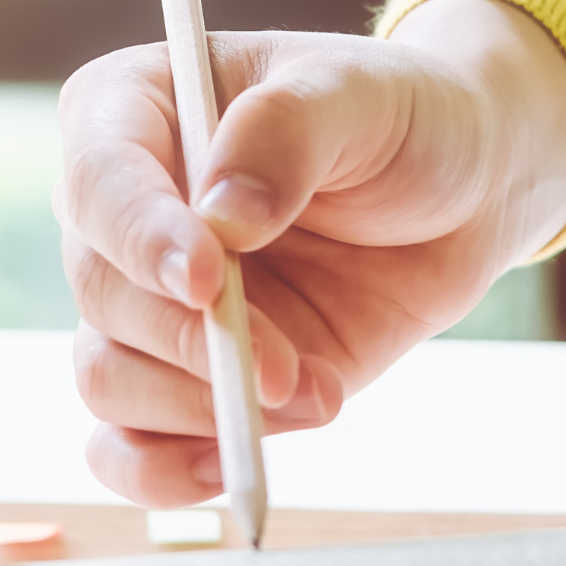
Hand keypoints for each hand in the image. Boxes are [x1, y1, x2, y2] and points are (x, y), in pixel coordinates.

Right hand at [54, 0, 565, 506]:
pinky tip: (232, 464)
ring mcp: (154, 302)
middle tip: (285, 365)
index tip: (206, 280)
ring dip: (199, 405)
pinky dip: (164, 470)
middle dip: (192, 341)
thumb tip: (219, 219)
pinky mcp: (192, 376)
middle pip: (102, 290)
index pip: (100, 178)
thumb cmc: (404, 117)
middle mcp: (125, 212)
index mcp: (138, 110)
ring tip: (311, 396)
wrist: (466, 193)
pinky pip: (126, 446)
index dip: (141, 236)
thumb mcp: (361, 94)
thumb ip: (285, 132)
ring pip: (106, 376)